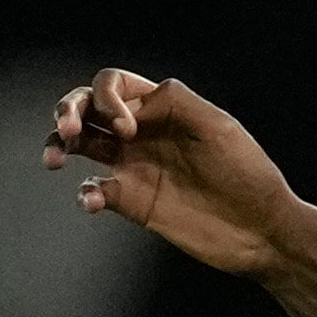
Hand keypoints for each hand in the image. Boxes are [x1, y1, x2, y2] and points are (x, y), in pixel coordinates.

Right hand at [41, 68, 302, 279]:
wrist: (262, 230)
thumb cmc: (250, 175)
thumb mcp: (220, 128)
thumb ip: (176, 102)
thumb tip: (133, 102)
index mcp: (165, 111)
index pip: (115, 85)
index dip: (108, 98)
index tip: (128, 128)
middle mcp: (145, 134)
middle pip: (89, 108)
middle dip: (69, 110)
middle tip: (68, 129)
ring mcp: (137, 167)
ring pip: (81, 145)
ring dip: (58, 144)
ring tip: (53, 159)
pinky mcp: (133, 202)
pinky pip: (94, 191)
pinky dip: (85, 194)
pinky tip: (94, 200)